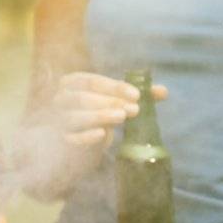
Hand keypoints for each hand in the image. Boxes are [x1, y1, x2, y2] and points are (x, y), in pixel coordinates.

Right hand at [48, 72, 164, 148]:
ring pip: (75, 116)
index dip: (115, 87)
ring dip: (99, 116)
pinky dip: (86, 136)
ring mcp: (58, 119)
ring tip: (121, 117)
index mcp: (73, 82)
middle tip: (133, 109)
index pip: (92, 81)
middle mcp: (61, 99)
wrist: (81, 140)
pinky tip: (102, 134)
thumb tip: (164, 92)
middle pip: (82, 98)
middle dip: (109, 102)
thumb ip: (137, 95)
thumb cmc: (99, 112)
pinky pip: (71, 137)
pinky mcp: (61, 139)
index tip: (136, 95)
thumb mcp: (116, 101)